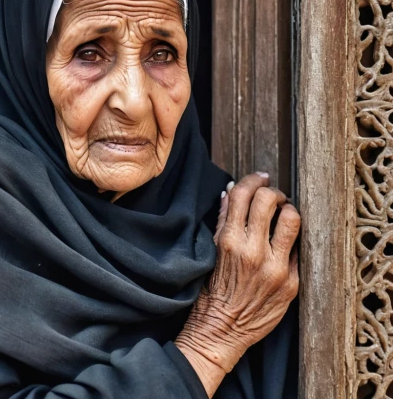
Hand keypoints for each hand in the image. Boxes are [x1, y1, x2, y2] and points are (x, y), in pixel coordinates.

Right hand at [175, 173, 299, 396]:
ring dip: (288, 211)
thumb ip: (222, 219)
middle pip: (270, 200)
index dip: (253, 180)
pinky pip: (297, 249)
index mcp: (229, 240)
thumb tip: (230, 192)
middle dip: (273, 192)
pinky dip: (289, 242)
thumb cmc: (212, 289)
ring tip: (283, 215)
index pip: (244, 194)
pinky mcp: (291, 282)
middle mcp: (253, 251)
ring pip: (292, 219)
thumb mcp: (211, 251)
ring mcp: (275, 267)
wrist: (222, 329)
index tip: (259, 178)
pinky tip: (282, 246)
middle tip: (273, 197)